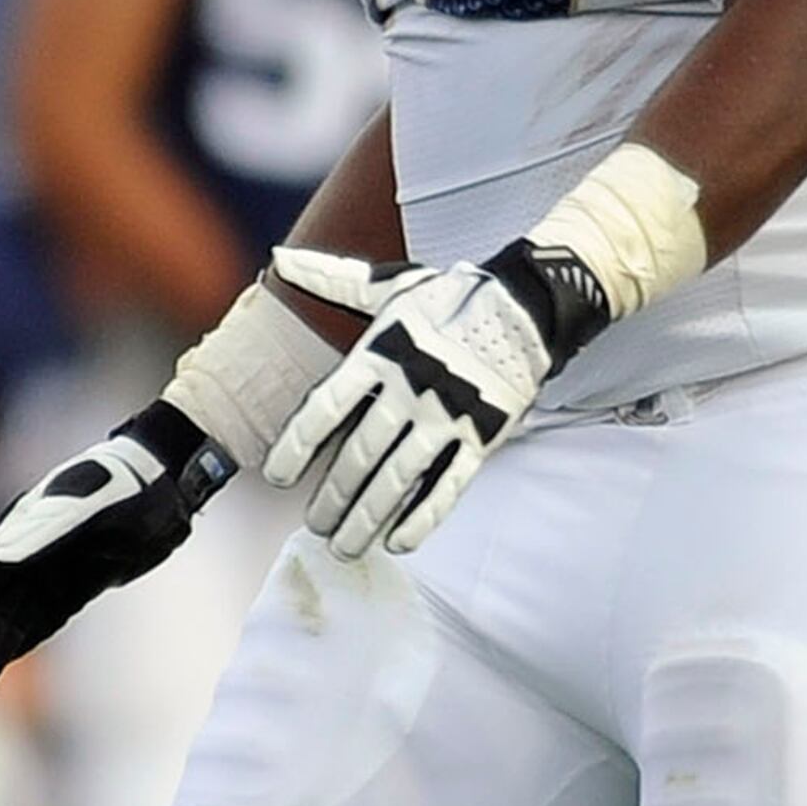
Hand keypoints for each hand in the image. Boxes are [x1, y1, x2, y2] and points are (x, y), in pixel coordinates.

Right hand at [0, 405, 228, 705]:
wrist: (166, 476)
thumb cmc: (130, 486)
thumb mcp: (91, 506)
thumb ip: (42, 530)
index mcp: (18, 532)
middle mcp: (25, 553)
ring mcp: (49, 569)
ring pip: (10, 621)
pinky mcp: (75, 582)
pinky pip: (39, 620)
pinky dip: (18, 645)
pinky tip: (3, 665)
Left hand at [261, 240, 608, 559]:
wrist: (529, 302)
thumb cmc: (449, 299)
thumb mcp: (388, 287)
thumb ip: (331, 281)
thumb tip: (279, 260)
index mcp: (379, 355)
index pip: (325, 409)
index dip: (297, 447)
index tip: (277, 478)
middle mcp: (409, 388)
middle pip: (357, 456)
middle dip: (331, 498)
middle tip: (312, 523)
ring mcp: (448, 415)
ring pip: (397, 479)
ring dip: (366, 518)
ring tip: (342, 545)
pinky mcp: (484, 434)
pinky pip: (448, 486)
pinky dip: (422, 518)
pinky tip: (398, 543)